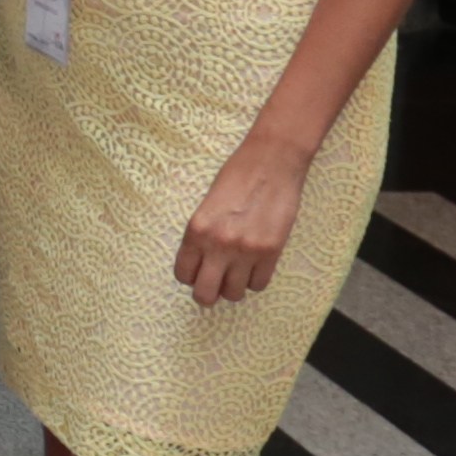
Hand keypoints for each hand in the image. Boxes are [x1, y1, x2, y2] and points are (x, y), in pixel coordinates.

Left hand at [173, 131, 310, 307]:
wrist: (271, 161)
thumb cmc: (237, 176)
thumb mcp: (207, 205)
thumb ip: (202, 236)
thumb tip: (203, 263)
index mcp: (196, 230)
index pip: (183, 275)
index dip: (191, 277)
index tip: (198, 272)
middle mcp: (218, 244)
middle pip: (205, 294)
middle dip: (208, 294)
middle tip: (215, 284)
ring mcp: (246, 250)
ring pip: (234, 294)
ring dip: (234, 287)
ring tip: (238, 271)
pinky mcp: (271, 251)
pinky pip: (259, 284)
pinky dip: (255, 279)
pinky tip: (255, 265)